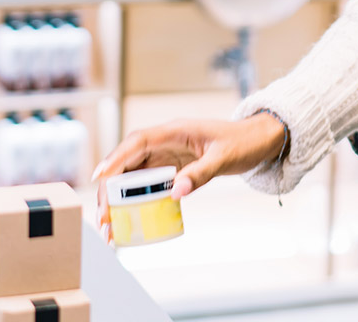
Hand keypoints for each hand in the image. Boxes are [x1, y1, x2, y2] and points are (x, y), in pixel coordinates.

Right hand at [91, 114, 284, 241]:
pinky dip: (134, 200)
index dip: (115, 159)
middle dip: (110, 189)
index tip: (99, 178)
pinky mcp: (172, 168)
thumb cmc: (243, 142)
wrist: (258, 140)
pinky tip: (127, 218)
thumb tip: (175, 192)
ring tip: (109, 225)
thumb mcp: (223, 159)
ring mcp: (166, 155)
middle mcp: (165, 142)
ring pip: (132, 175)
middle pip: (127, 163)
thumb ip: (200, 174)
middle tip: (103, 217)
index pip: (137, 142)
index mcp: (174, 132)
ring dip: (117, 198)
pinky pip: (146, 183)